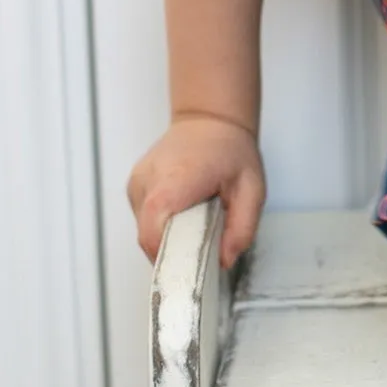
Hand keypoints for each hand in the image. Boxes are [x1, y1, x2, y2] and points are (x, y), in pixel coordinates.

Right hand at [127, 112, 264, 268]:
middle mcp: (149, 180)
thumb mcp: (252, 189)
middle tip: (198, 252)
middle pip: (148, 235)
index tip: (186, 266)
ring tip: (192, 225)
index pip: (154, 226)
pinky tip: (181, 214)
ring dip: (167, 238)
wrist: (208, 120)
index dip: (166, 253)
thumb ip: (242, 227)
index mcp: (177, 178)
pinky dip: (161, 226)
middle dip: (171, 252)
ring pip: (144, 230)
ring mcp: (137, 183)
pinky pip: (143, 219)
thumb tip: (224, 260)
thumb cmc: (230, 151)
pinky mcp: (134, 186)